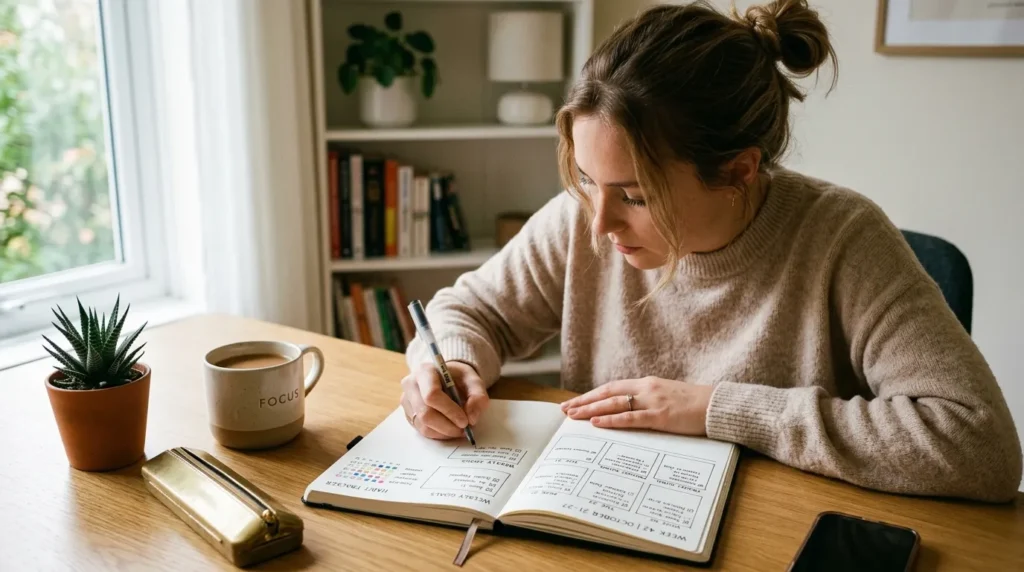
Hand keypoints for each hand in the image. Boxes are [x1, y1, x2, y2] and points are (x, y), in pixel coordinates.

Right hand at [400, 361, 488, 439]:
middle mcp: (410, 385)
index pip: (432, 395)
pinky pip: (422, 430)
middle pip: (425, 413)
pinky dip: (438, 434)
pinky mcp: (408, 414)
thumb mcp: (473, 380)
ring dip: (444, 432)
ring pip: (423, 425)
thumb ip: (478, 396)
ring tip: (459, 429)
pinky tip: (449, 429)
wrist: (445, 377)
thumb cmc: (458, 377)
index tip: (465, 421)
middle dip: (447, 426)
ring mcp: (407, 401)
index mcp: (425, 371)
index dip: (449, 411)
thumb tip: (472, 418)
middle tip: (464, 430)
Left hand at [559, 377, 713, 435]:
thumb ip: (647, 400)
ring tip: (574, 416)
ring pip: (614, 404)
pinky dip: (612, 420)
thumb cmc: (693, 403)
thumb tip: (629, 409)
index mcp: (646, 383)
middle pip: (607, 393)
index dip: (592, 395)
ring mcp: (652, 402)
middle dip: (584, 401)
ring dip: (592, 410)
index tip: (575, 402)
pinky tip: (597, 423)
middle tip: (565, 410)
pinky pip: (631, 418)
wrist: (716, 405)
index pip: (612, 387)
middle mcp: (646, 389)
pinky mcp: (661, 416)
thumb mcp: (666, 396)